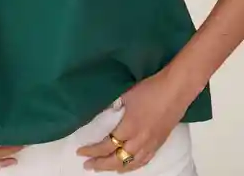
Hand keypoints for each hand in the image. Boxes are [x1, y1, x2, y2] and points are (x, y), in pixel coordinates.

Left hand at [75, 67, 193, 171]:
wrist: (175, 90)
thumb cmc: (149, 88)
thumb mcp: (125, 95)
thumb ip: (113, 108)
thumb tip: (101, 114)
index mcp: (128, 128)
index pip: (106, 145)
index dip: (92, 151)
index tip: (80, 152)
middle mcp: (139, 140)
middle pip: (117, 159)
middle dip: (100, 164)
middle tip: (87, 165)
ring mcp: (150, 144)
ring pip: (130, 163)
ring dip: (115, 168)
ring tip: (103, 168)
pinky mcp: (159, 143)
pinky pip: (144, 161)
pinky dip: (132, 166)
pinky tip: (126, 166)